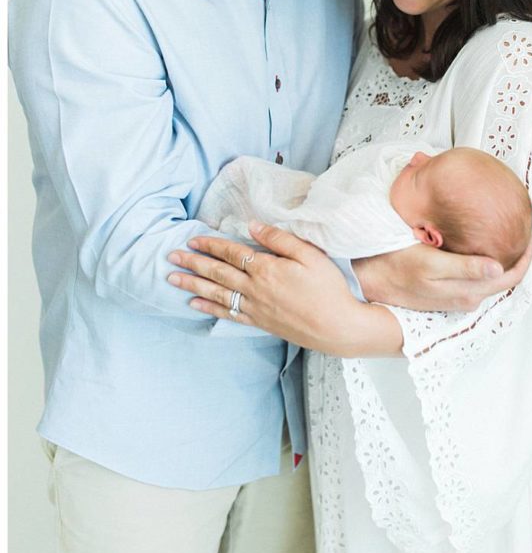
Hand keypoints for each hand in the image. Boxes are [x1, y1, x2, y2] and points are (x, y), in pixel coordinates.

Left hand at [167, 222, 402, 356]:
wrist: (338, 327)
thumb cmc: (329, 288)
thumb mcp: (311, 255)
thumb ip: (280, 239)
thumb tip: (253, 225)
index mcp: (267, 269)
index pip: (232, 252)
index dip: (211, 245)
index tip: (193, 239)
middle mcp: (255, 289)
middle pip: (217, 273)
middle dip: (192, 264)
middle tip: (171, 257)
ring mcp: (255, 308)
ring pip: (216, 293)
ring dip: (192, 285)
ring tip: (172, 279)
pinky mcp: (259, 322)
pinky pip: (227, 313)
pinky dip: (208, 308)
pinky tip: (194, 304)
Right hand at [355, 236, 531, 311]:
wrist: (371, 279)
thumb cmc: (396, 266)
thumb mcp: (430, 264)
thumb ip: (465, 268)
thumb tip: (498, 268)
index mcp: (467, 292)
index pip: (510, 278)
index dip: (525, 258)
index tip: (530, 234)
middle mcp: (466, 298)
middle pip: (504, 279)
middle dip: (517, 257)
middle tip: (522, 230)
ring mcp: (457, 296)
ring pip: (491, 279)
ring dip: (502, 260)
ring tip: (505, 235)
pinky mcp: (447, 291)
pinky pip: (476, 278)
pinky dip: (485, 263)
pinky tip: (480, 245)